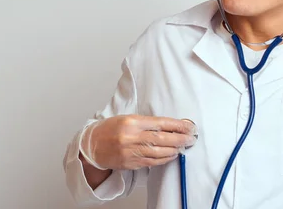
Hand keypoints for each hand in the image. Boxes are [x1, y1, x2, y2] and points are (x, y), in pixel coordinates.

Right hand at [79, 115, 197, 170]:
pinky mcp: (130, 163)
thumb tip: (170, 125)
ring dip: (174, 149)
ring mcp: (130, 151)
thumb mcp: (127, 118)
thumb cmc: (110, 129)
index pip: (160, 123)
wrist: (92, 146)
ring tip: (184, 146)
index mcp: (131, 122)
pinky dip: (164, 159)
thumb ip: (147, 122)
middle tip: (191, 138)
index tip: (188, 126)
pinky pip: (151, 162)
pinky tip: (172, 155)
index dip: (177, 125)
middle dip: (180, 138)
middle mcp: (131, 137)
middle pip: (161, 138)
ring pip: (158, 152)